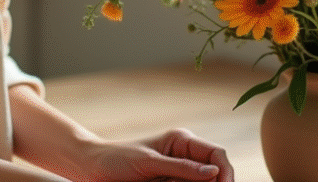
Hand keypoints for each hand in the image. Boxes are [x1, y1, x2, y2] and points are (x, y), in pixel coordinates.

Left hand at [77, 128, 233, 181]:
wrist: (92, 169)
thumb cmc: (117, 159)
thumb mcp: (149, 163)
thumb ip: (181, 168)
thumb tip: (213, 172)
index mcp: (182, 142)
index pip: (217, 154)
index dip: (226, 172)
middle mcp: (184, 158)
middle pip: (214, 174)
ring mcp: (178, 175)